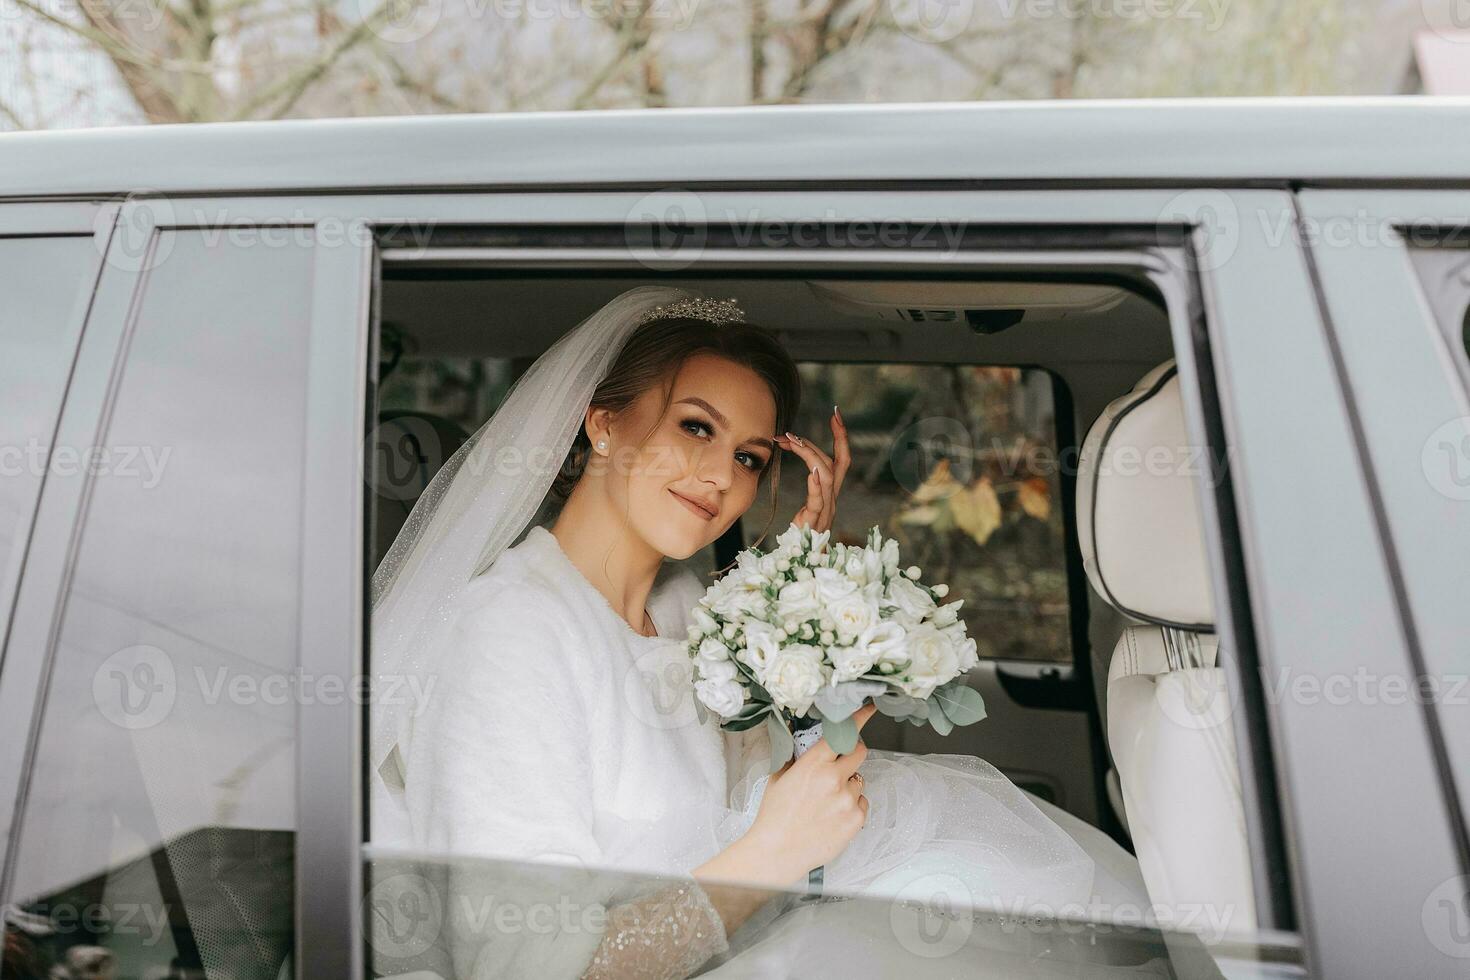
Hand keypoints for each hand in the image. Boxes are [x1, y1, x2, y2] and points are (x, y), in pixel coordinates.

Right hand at [741, 703, 876, 882]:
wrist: (778, 851)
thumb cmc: (774, 817)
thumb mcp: (779, 778)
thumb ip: (796, 758)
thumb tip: (803, 743)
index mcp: (813, 764)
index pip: (841, 734)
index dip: (857, 719)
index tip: (868, 709)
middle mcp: (834, 779)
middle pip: (859, 753)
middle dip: (852, 755)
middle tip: (839, 766)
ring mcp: (847, 800)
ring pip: (859, 781)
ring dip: (848, 786)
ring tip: (828, 802)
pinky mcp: (855, 820)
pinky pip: (863, 803)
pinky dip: (853, 806)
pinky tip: (834, 815)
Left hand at [775, 405, 850, 533]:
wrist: (803, 567)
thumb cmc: (803, 540)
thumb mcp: (807, 512)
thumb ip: (810, 493)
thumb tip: (807, 469)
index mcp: (830, 495)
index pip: (840, 460)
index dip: (841, 437)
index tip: (836, 414)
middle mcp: (832, 500)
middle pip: (834, 463)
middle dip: (816, 442)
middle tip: (790, 433)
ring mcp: (825, 511)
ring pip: (825, 475)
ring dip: (808, 455)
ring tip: (790, 442)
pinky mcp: (815, 523)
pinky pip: (819, 501)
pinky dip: (816, 484)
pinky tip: (810, 472)